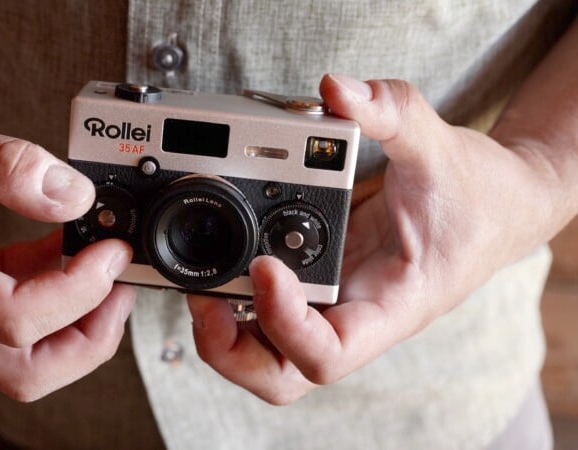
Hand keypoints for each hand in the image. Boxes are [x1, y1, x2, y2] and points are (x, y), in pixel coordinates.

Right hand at [0, 89, 134, 400]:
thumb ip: (5, 166)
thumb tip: (73, 196)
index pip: (9, 320)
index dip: (74, 292)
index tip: (109, 251)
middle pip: (21, 369)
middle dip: (84, 341)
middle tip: (118, 291)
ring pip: (24, 350)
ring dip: (77, 320)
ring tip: (106, 268)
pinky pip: (22, 308)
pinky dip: (58, 287)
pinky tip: (73, 248)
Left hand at [186, 74, 557, 403]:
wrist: (497, 207)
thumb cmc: (478, 197)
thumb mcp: (440, 149)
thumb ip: (393, 112)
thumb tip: (337, 89)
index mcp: (389, 307)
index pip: (326, 354)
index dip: (284, 323)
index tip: (265, 266)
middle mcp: (354, 317)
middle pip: (281, 374)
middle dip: (231, 350)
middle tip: (204, 296)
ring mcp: (333, 305)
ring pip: (266, 352)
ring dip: (224, 331)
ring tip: (200, 281)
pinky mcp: (320, 284)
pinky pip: (266, 312)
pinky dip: (236, 298)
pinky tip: (223, 260)